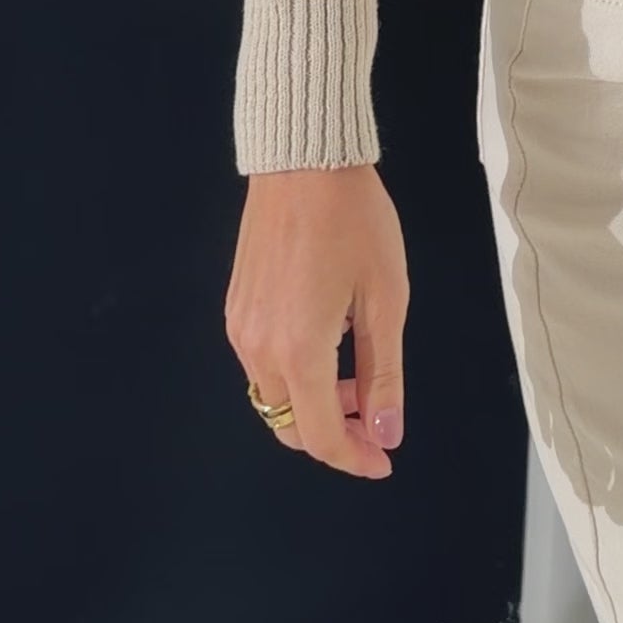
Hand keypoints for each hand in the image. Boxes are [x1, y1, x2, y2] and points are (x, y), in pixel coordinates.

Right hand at [225, 162, 409, 479]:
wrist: (304, 163)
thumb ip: (384, 374)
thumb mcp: (386, 300)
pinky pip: (261, 364)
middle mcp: (258, 348)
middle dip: (334, 434)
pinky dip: (294, 375)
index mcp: (298, 351)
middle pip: (289, 424)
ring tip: (356, 377)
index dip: (354, 458)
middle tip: (375, 418)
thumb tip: (385, 433)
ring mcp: (240, 327)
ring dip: (313, 404)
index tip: (383, 459)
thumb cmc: (354, 222)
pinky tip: (328, 345)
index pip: (321, 435)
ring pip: (273, 396)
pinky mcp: (236, 307)